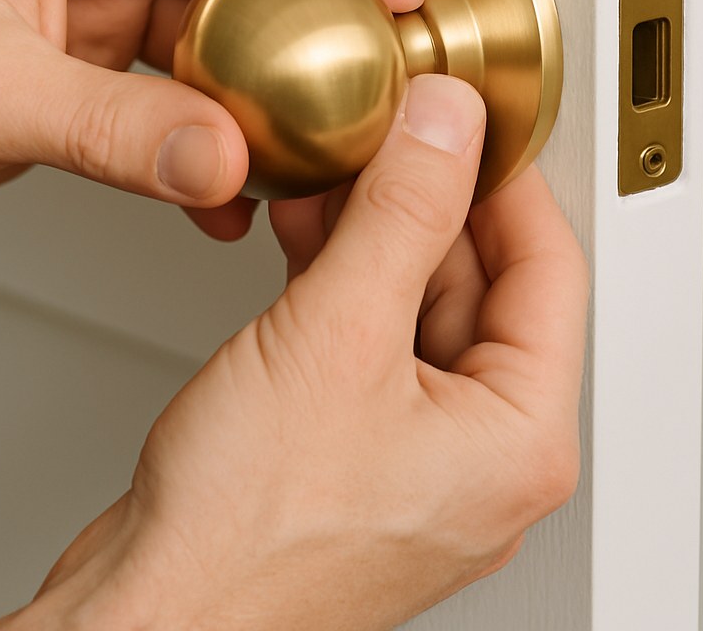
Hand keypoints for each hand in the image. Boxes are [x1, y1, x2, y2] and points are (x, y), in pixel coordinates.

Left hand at [0, 0, 421, 235]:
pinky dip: (212, 146)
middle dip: (306, 34)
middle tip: (366, 83)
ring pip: (224, 42)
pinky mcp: (102, 66)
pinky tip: (227, 194)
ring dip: (262, 102)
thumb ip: (113, 127)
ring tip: (309, 148)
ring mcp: (105, 2)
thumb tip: (223, 159)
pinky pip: (186, 98)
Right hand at [0, 75, 587, 630]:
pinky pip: (373, 341)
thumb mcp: (338, 334)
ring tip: (331, 177)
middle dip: (425, 203)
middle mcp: (483, 452)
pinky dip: (343, 280)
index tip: (463, 120)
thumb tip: (446, 124)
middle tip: (384, 137)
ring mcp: (418, 454)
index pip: (548, 268)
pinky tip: (304, 235)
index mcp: (521, 437)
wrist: (153, 618)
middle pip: (483, 285)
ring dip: (376, 236)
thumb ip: (402, 214)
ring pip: (420, 308)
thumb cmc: (242, 537)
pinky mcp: (357, 450)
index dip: (504, 179)